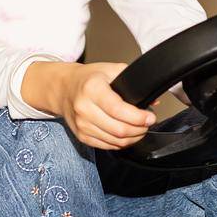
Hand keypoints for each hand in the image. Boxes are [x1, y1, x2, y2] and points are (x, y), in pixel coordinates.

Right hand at [25, 60, 154, 149]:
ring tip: (140, 129)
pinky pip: (106, 146)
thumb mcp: (111, 69)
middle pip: (119, 129)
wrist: (64, 88)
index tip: (150, 117)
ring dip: (133, 138)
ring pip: (115, 141)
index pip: (118, 110)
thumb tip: (152, 100)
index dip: (138, 117)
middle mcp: (84, 108)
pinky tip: (127, 135)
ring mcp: (81, 125)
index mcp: (92, 89)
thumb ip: (133, 81)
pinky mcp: (82, 136)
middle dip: (139, 129)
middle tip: (147, 123)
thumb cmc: (89, 78)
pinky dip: (121, 143)